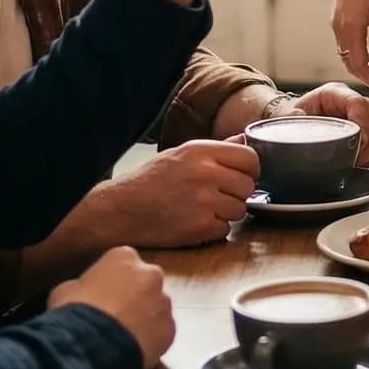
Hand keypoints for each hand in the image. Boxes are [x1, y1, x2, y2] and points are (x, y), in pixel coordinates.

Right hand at [47, 245, 175, 366]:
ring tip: (123, 336)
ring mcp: (164, 302)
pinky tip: (133, 349)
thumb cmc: (76, 312)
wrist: (93, 347)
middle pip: (144, 283)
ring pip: (155, 308)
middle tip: (115, 316)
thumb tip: (85, 293)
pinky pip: (161, 332)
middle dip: (133, 296)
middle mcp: (150, 274)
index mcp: (124, 257)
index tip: (101, 295)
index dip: (111, 280)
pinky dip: (151, 339)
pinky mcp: (170, 329)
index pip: (121, 262)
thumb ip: (83, 285)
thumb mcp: (66, 289)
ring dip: (144, 318)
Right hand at [59, 139, 259, 250]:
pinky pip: (225, 230)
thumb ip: (215, 149)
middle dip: (237, 194)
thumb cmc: (148, 181)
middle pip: (248, 186)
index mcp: (201, 151)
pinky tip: (194, 223)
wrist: (119, 210)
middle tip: (217, 197)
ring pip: (239, 210)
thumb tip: (243, 138)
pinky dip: (214, 231)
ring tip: (203, 210)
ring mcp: (203, 202)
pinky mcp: (199, 228)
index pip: (250, 158)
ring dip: (226, 214)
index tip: (241, 177)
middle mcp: (205, 173)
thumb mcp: (179, 154)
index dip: (250, 170)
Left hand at [280, 82, 368, 166]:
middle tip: (356, 157)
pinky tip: (355, 163)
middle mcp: (349, 105)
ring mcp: (357, 120)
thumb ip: (291, 115)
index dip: (362, 122)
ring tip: (353, 162)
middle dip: (366, 142)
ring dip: (367, 151)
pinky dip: (367, 158)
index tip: (359, 140)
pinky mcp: (359, 136)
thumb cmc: (291, 116)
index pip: (358, 103)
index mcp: (334, 94)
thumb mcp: (288, 114)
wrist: (290, 124)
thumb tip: (298, 116)